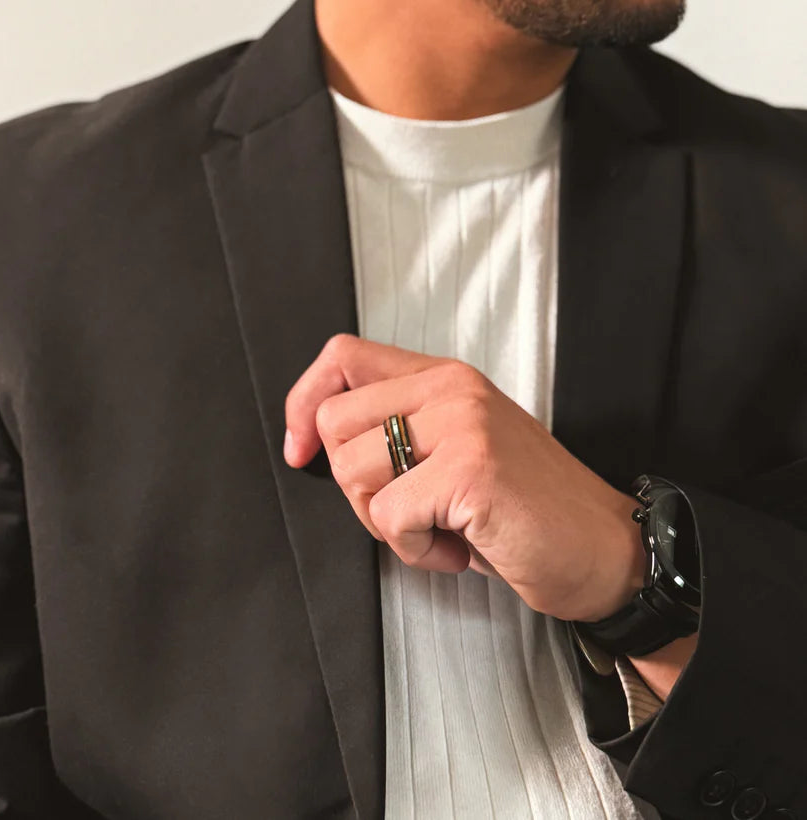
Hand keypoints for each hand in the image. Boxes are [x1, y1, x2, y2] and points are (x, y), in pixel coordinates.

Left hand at [283, 334, 646, 622]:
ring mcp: (462, 424)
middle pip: (333, 422)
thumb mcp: (458, 447)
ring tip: (440, 529)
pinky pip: (390, 516)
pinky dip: (415, 551)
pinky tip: (459, 549)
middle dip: (354, 486)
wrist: (605, 549)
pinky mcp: (470, 470)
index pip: (341, 356)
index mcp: (443, 377)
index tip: (300, 450)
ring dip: (386, 523)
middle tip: (406, 509)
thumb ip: (400, 428)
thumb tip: (317, 438)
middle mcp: (450, 389)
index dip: (303, 403)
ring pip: (353, 471)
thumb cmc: (527, 508)